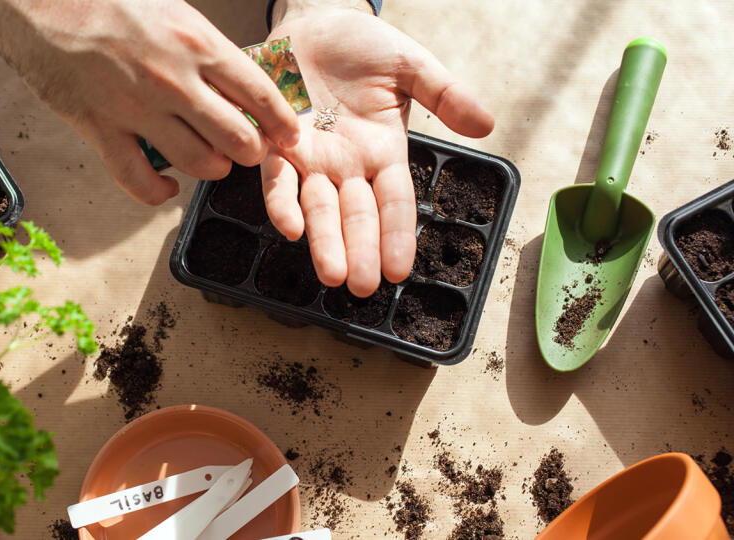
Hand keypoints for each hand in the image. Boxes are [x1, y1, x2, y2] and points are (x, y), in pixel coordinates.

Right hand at [0, 0, 299, 204]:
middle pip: (238, 139)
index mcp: (197, 44)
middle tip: (247, 148)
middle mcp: (173, 81)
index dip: (282, 123)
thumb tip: (238, 81)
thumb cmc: (107, 0)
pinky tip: (168, 186)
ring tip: (211, 160)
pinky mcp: (101, 131)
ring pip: (199, 164)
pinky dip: (159, 192)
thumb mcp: (172, 10)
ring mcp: (137, 110)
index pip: (260, 94)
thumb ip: (206, 49)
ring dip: (212, 168)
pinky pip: (140, 182)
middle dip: (250, 151)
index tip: (289, 135)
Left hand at [263, 2, 494, 296]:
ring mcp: (312, 157)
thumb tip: (487, 125)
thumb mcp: (412, 66)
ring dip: (323, 241)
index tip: (399, 271)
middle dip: (359, 251)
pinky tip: (289, 227)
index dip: (397, 236)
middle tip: (361, 287)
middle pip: (356, 215)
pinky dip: (281, 201)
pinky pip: (277, 178)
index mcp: (384, 152)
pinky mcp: (277, 142)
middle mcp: (347, 164)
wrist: (316, 20)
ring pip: (318, 207)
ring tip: (332, 274)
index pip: (394, 203)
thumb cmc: (364, 45)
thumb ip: (445, 94)